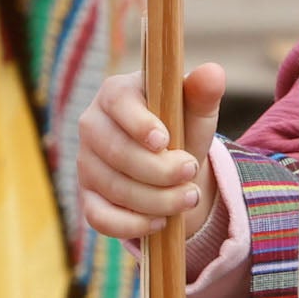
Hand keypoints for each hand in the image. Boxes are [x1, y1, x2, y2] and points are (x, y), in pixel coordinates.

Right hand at [76, 62, 224, 241]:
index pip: (118, 103)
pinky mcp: (87, 197)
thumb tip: (213, 72)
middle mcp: (92, 125)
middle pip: (117, 152)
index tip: (165, 141)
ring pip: (114, 187)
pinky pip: (100, 218)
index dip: (139, 124)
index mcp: (115, 93)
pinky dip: (133, 225)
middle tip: (192, 171)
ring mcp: (85, 163)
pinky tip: (160, 221)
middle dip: (159, 169)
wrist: (171, 166)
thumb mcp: (195, 111)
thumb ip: (202, 92)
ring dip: (156, 199)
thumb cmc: (181, 127)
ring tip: (189, 197)